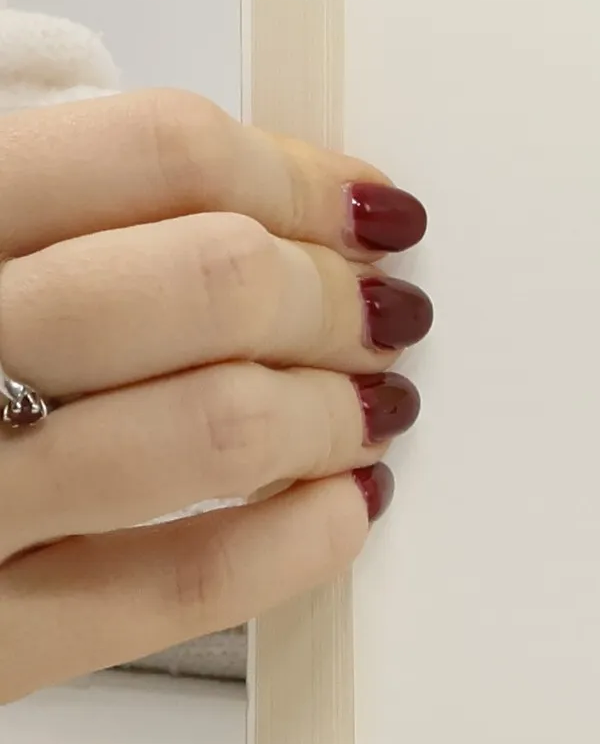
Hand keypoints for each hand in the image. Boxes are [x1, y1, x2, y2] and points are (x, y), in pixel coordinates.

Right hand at [0, 91, 429, 699]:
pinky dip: (291, 544)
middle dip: (329, 296)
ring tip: (369, 406)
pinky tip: (342, 508)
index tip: (372, 210)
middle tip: (385, 314)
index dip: (300, 177)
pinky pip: (166, 591)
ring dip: (329, 409)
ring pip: (209, 425)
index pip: (159, 151)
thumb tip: (290, 200)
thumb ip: (69, 211)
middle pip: (208, 278)